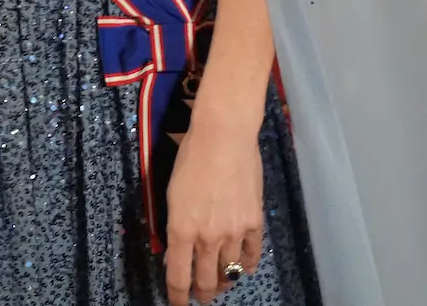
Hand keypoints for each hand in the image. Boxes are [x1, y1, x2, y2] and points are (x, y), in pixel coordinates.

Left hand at [162, 117, 263, 304]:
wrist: (224, 137)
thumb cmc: (190, 159)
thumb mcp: (171, 194)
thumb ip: (176, 226)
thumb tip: (178, 250)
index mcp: (182, 230)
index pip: (178, 277)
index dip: (176, 297)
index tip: (176, 304)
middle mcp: (208, 238)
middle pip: (206, 282)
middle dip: (202, 295)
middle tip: (201, 296)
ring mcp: (234, 233)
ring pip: (230, 272)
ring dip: (224, 281)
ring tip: (221, 282)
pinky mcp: (254, 223)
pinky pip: (252, 255)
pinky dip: (248, 265)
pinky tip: (245, 267)